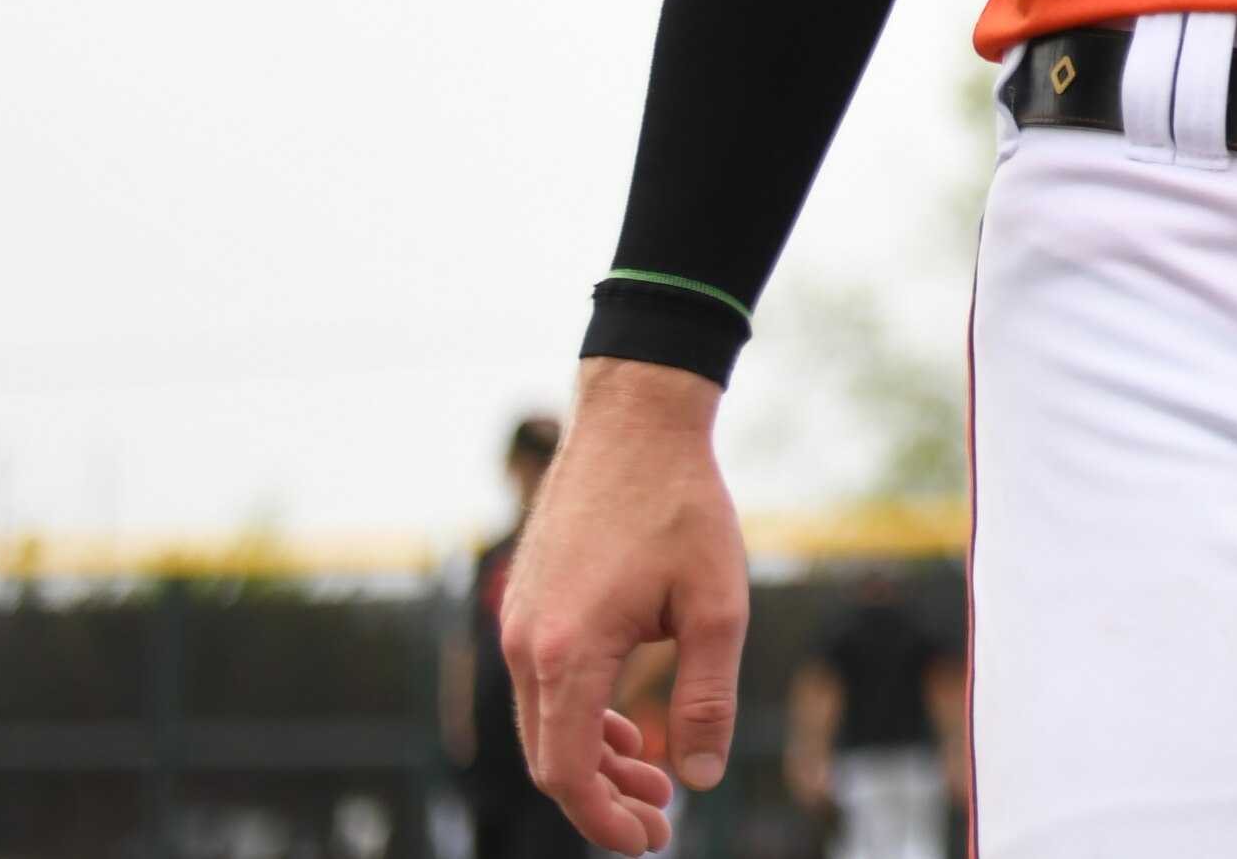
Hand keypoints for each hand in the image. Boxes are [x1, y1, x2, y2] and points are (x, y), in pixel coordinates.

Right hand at [498, 361, 748, 851]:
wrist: (635, 420)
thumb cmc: (682, 505)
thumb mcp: (717, 605)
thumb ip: (708, 698)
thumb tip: (699, 777)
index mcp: (569, 651)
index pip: (566, 771)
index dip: (603, 820)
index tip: (649, 842)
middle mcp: (527, 643)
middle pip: (549, 757)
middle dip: (603, 798)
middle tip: (661, 819)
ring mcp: (520, 622)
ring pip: (543, 723)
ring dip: (593, 759)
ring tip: (655, 775)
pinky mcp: (528, 604)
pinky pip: (543, 686)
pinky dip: (579, 718)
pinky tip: (624, 728)